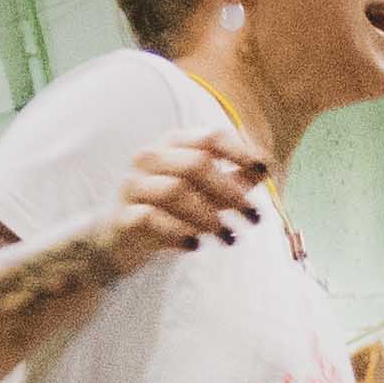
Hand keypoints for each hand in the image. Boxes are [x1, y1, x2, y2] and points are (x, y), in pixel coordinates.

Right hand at [89, 130, 271, 273]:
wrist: (118, 241)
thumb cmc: (169, 211)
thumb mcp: (204, 194)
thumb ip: (233, 180)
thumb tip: (266, 169)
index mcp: (172, 145)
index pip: (210, 137)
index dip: (240, 151)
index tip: (264, 170)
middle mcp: (150, 158)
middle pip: (196, 164)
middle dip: (230, 191)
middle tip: (252, 217)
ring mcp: (133, 186)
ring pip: (175, 191)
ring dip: (208, 216)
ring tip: (228, 236)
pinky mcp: (122, 216)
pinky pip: (152, 219)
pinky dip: (177, 232)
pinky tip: (195, 244)